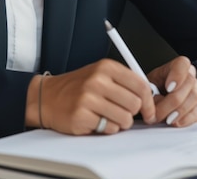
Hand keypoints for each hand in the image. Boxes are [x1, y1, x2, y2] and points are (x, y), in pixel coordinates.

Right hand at [25, 58, 155, 134]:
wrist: (47, 97)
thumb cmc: (76, 87)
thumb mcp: (99, 74)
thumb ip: (123, 81)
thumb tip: (149, 97)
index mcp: (105, 67)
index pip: (140, 84)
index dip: (149, 101)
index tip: (148, 110)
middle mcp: (98, 80)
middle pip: (135, 104)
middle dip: (131, 113)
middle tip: (120, 111)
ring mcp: (89, 98)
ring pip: (125, 119)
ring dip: (119, 122)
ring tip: (106, 116)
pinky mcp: (82, 116)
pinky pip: (110, 129)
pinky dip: (106, 128)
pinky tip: (94, 120)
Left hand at [148, 56, 196, 126]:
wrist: (158, 96)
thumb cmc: (154, 88)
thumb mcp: (148, 84)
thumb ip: (150, 89)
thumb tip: (151, 98)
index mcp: (176, 66)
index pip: (182, 64)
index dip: (177, 76)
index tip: (168, 88)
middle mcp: (190, 75)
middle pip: (188, 85)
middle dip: (171, 102)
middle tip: (157, 113)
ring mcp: (196, 90)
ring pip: (194, 99)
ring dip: (178, 112)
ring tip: (165, 118)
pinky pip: (196, 112)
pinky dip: (185, 119)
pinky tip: (175, 122)